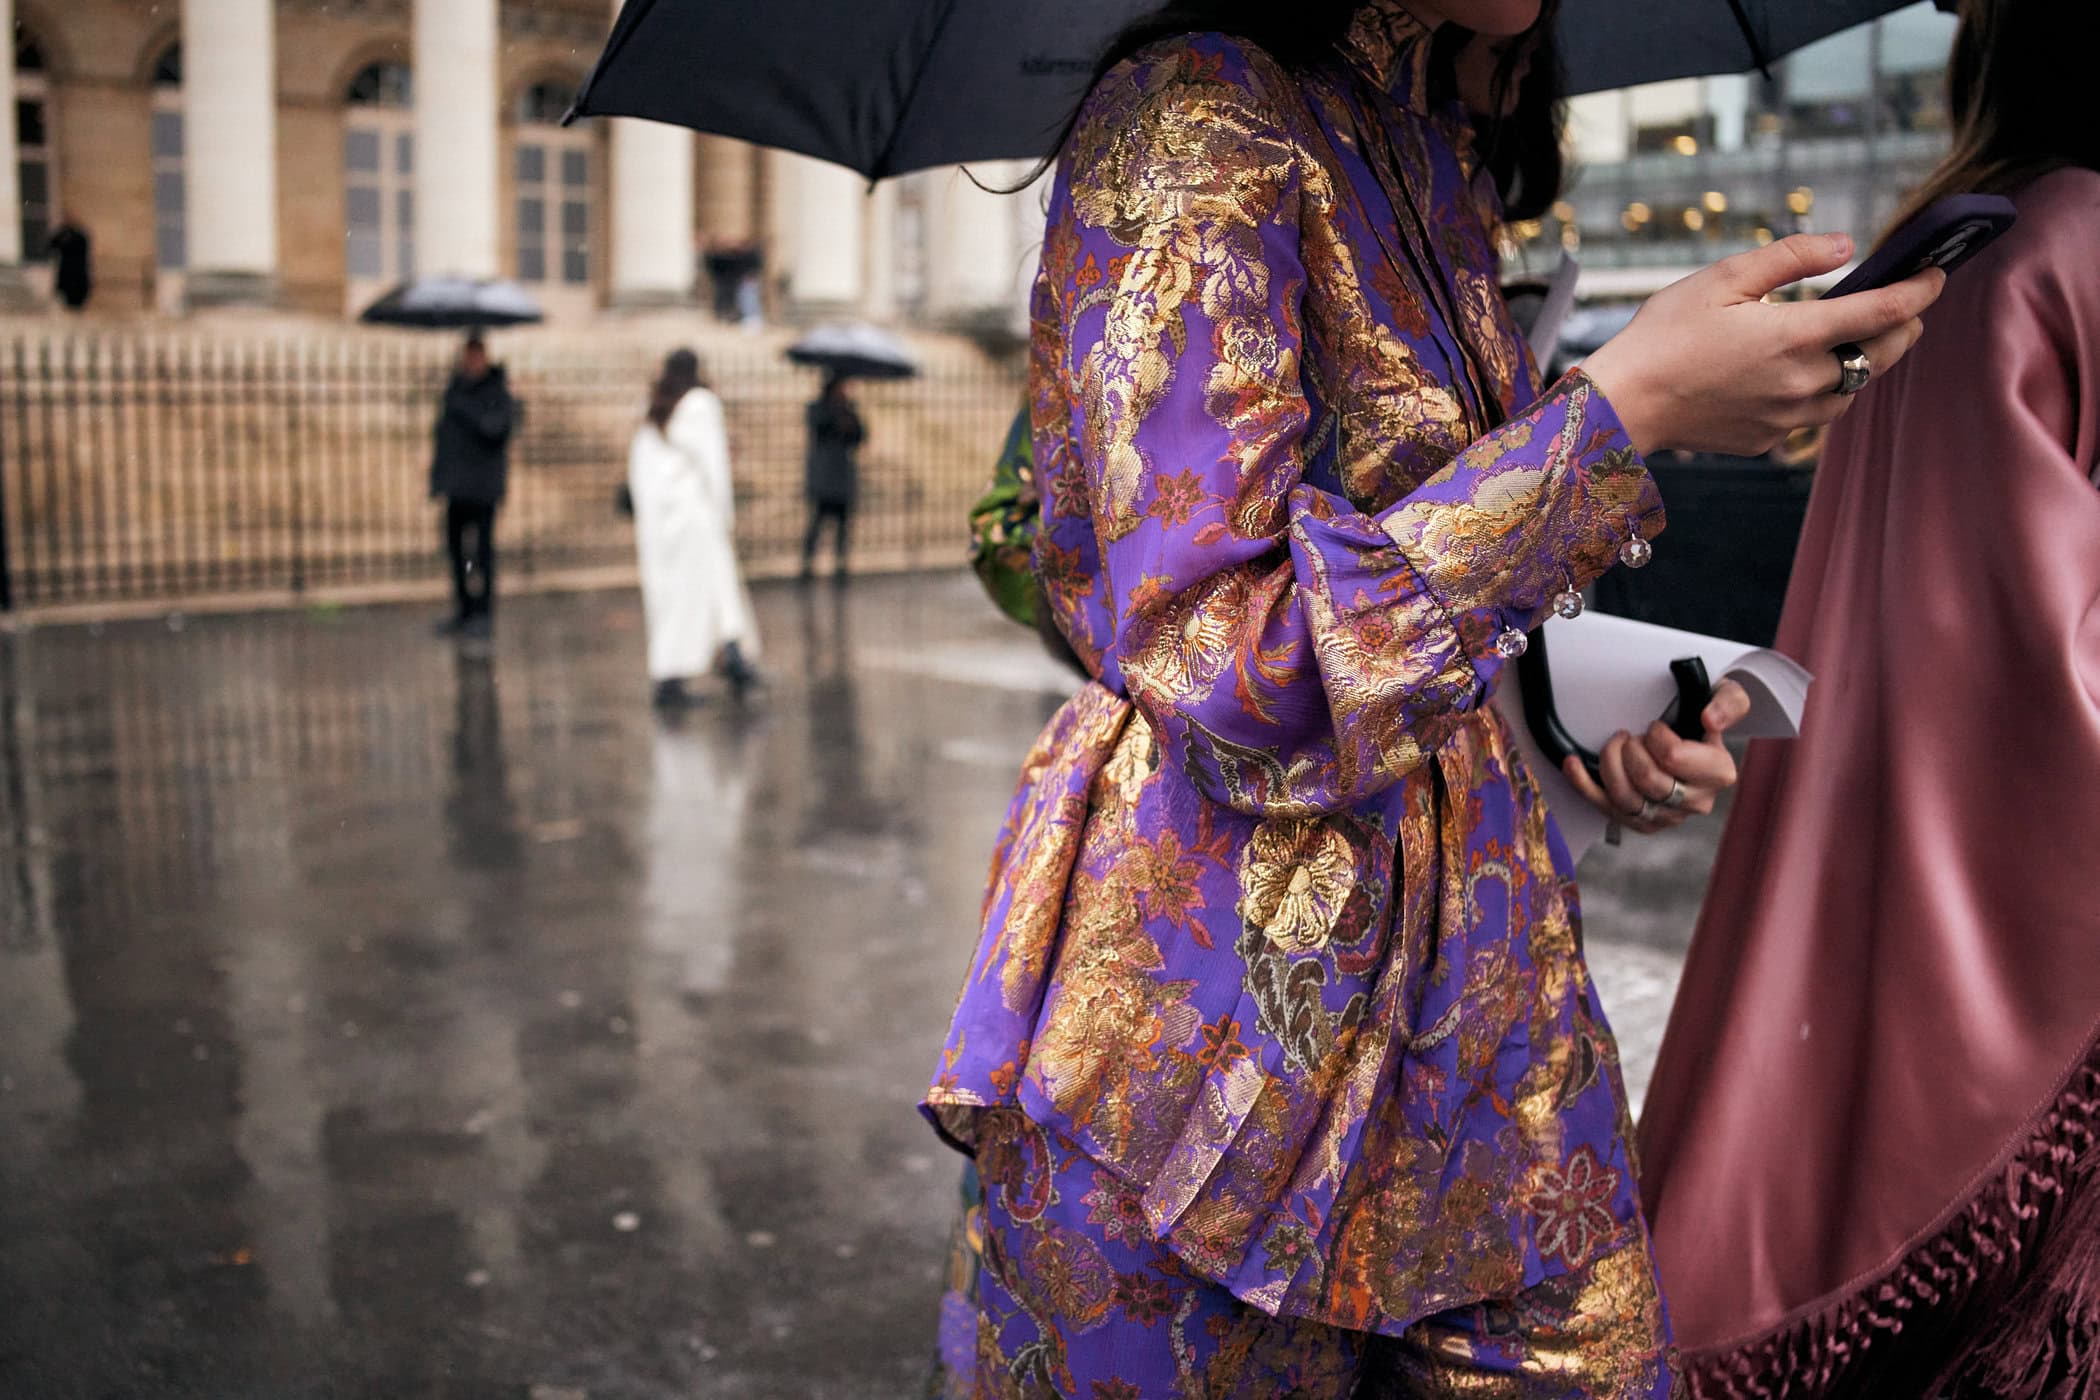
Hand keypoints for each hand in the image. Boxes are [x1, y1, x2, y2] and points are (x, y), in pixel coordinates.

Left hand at [1561, 680, 1750, 836]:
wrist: (1696, 738)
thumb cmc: (1705, 717)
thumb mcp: (1727, 698)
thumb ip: (1728, 703)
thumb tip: (1710, 720)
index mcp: (1718, 773)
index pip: (1672, 758)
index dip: (1655, 736)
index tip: (1655, 726)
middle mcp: (1696, 801)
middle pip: (1647, 780)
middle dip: (1630, 750)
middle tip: (1630, 735)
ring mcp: (1668, 816)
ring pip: (1625, 799)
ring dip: (1608, 765)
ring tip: (1614, 744)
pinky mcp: (1642, 822)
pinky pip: (1604, 807)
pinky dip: (1583, 783)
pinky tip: (1571, 763)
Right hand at [1581, 234, 1944, 457]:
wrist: (1624, 404)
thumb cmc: (1664, 335)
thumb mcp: (1722, 278)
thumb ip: (1791, 257)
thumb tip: (1846, 246)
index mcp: (1794, 335)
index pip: (1885, 312)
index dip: (1919, 290)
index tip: (1936, 274)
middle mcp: (1802, 382)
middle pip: (1882, 356)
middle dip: (1901, 328)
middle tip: (1901, 308)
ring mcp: (1787, 418)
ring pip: (1852, 390)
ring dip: (1861, 364)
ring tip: (1849, 341)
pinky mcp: (1768, 440)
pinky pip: (1813, 415)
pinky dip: (1819, 392)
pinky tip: (1796, 375)